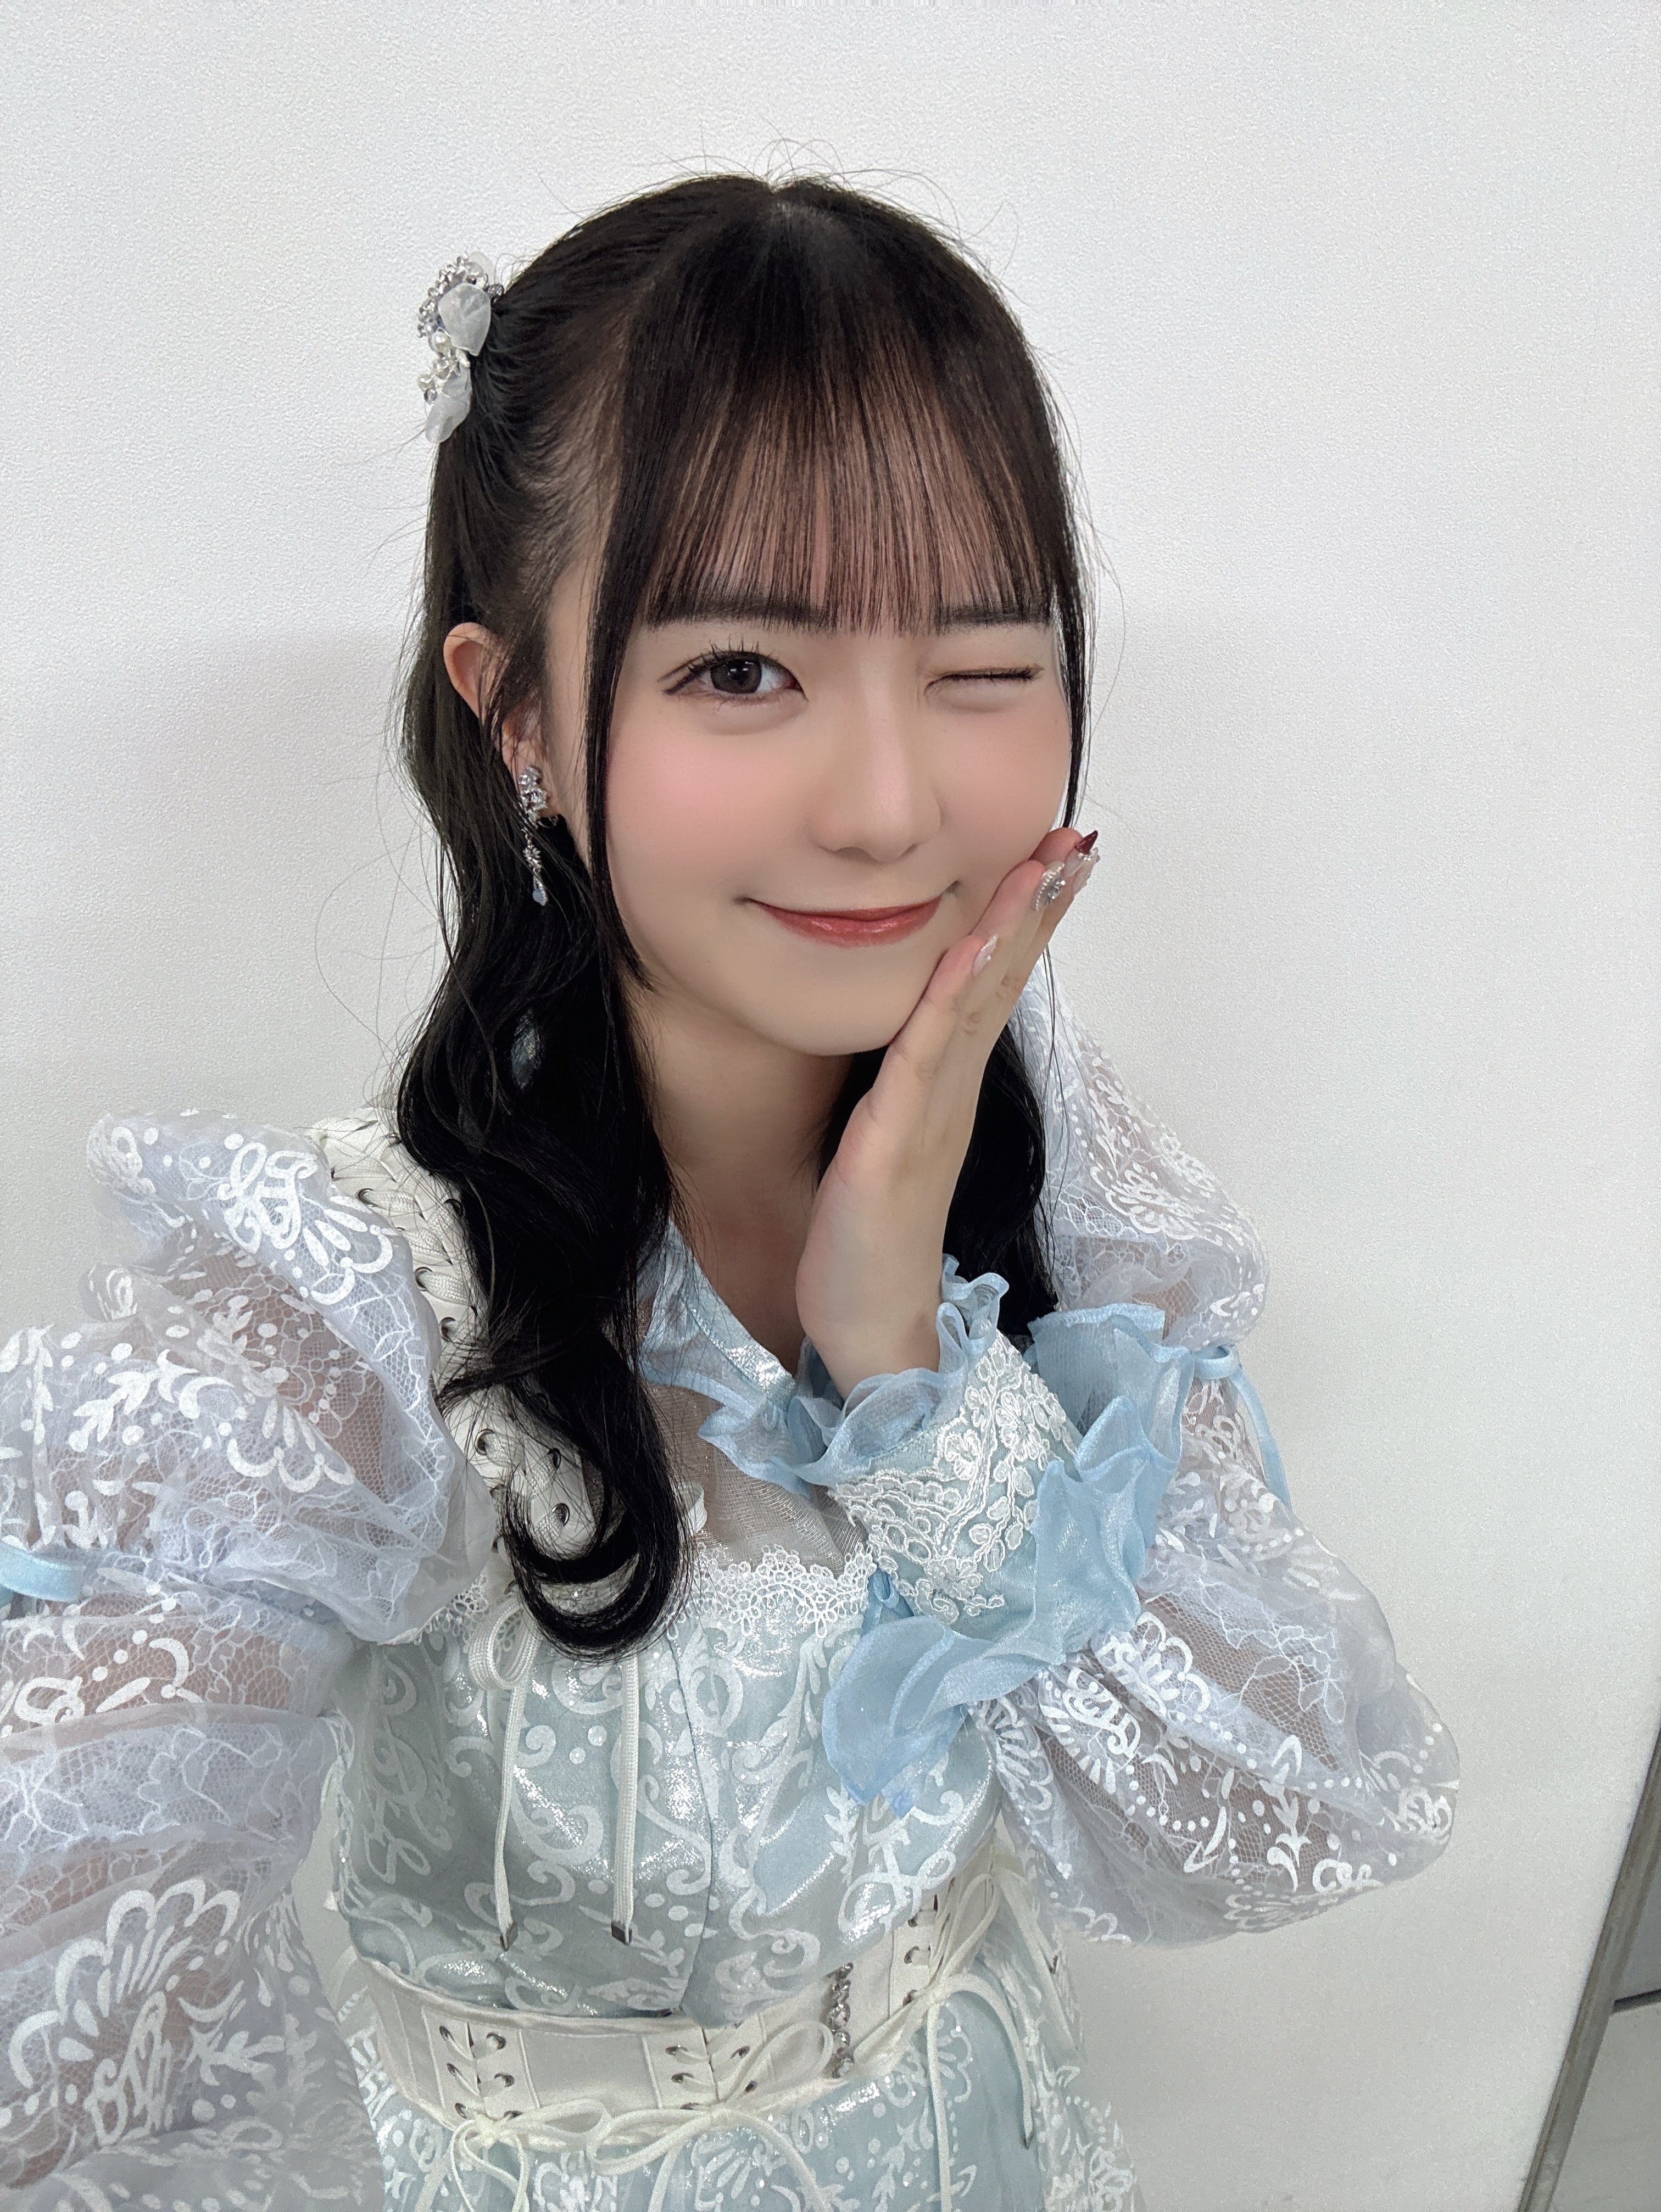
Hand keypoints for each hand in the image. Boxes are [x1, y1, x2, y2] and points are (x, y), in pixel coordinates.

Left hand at [796, 826, 1097, 1397]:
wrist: (868, 1327)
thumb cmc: (870, 1242)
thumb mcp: (892, 1145)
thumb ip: (909, 1091)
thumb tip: (919, 1039)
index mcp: (949, 1090)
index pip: (993, 989)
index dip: (1026, 924)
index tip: (1056, 860)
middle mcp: (952, 1093)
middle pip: (1002, 983)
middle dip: (1038, 909)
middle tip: (1074, 842)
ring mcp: (930, 1114)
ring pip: (977, 1004)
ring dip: (1009, 933)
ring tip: (1043, 870)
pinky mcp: (895, 1141)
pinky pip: (926, 1057)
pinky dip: (949, 998)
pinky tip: (970, 950)